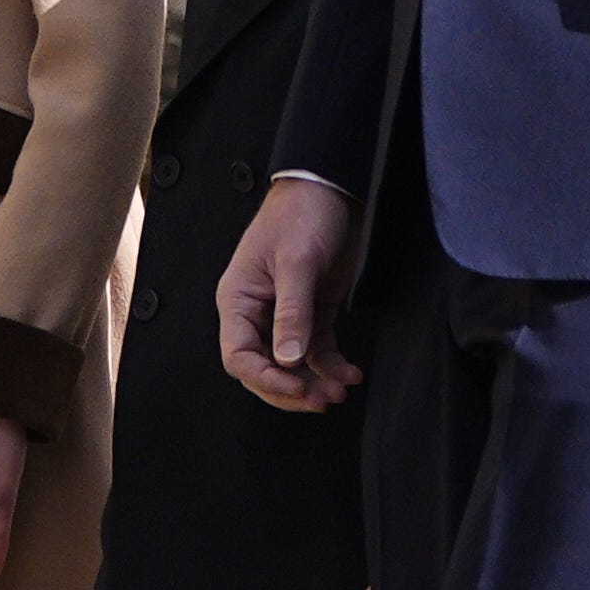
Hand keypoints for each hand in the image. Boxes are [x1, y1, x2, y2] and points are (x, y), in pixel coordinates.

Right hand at [218, 177, 361, 411]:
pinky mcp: (312, 312)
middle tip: (320, 401)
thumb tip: (288, 359)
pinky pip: (317, 350)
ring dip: (314, 382)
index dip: (265, 379)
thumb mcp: (297, 262)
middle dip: (290, 389)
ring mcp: (285, 314)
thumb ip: (292, 313)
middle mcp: (257, 312)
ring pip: (292, 365)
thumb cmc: (302, 213)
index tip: (296, 387)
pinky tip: (350, 374)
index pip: (239, 356)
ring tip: (339, 393)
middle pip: (263, 368)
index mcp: (239, 299)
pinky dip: (332, 366)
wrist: (331, 188)